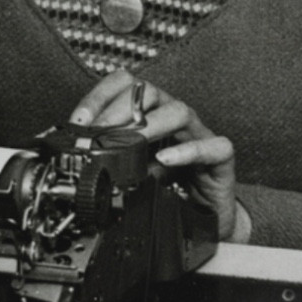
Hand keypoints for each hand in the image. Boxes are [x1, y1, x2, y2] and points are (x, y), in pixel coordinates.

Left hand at [69, 69, 241, 240]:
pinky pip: (213, 146)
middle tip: (99, 133)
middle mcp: (174, 117)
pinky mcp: (221, 159)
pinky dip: (188, 151)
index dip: (100, 97)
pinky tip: (166, 159)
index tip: (80, 121)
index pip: (125, 85)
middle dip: (119, 109)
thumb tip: (82, 153)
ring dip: (150, 124)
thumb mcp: (133, 168)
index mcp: (151, 113)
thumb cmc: (171, 184)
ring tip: (131, 141)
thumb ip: (112, 156)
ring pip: (179, 111)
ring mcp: (199, 134)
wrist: (206, 216)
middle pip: (149, 92)